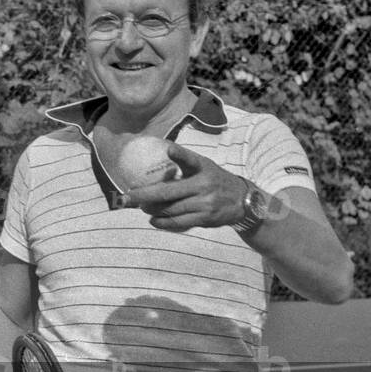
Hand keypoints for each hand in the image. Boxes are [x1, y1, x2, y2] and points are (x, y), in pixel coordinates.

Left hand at [120, 143, 247, 231]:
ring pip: (171, 209)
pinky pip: (179, 222)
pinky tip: (153, 220)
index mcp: (203, 168)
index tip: (169, 149)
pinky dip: (163, 222)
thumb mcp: (205, 166)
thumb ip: (184, 162)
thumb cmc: (215, 180)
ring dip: (152, 209)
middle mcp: (204, 185)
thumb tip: (162, 150)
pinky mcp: (205, 218)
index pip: (191, 160)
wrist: (244, 201)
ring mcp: (205, 203)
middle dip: (144, 195)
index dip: (180, 154)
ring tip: (140, 207)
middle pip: (168, 192)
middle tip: (127, 197)